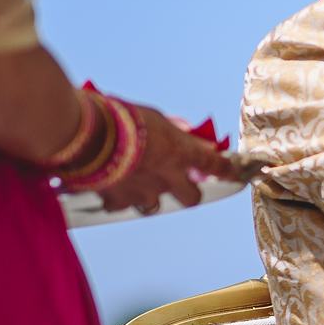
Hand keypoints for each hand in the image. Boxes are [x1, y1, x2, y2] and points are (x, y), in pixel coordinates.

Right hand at [96, 104, 234, 212]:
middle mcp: (168, 177)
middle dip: (189, 194)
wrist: (87, 136)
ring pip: (154, 205)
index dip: (228, 171)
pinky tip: (108, 185)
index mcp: (181, 153)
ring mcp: (144, 192)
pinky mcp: (118, 200)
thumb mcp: (155, 118)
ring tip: (134, 181)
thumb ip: (176, 131)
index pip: (214, 164)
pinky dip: (117, 197)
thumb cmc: (121, 119)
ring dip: (149, 196)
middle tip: (181, 185)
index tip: (236, 175)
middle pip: (191, 198)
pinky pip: (121, 205)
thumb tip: (191, 134)